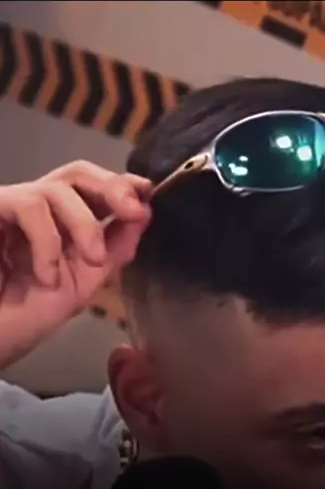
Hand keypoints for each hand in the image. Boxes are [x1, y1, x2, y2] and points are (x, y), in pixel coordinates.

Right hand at [0, 161, 152, 369]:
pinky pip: (28, 205)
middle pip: (77, 173)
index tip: (148, 194)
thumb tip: (144, 214)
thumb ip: (114, 249)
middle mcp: (38, 208)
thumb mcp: (84, 282)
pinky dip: (47, 240)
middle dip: (111, 188)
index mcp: (62, 222)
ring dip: (84, 224)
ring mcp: (11, 208)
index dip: (122, 185)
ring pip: (57, 189)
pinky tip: (47, 274)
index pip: (94, 189)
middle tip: (132, 212)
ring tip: (92, 260)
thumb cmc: (28, 316)